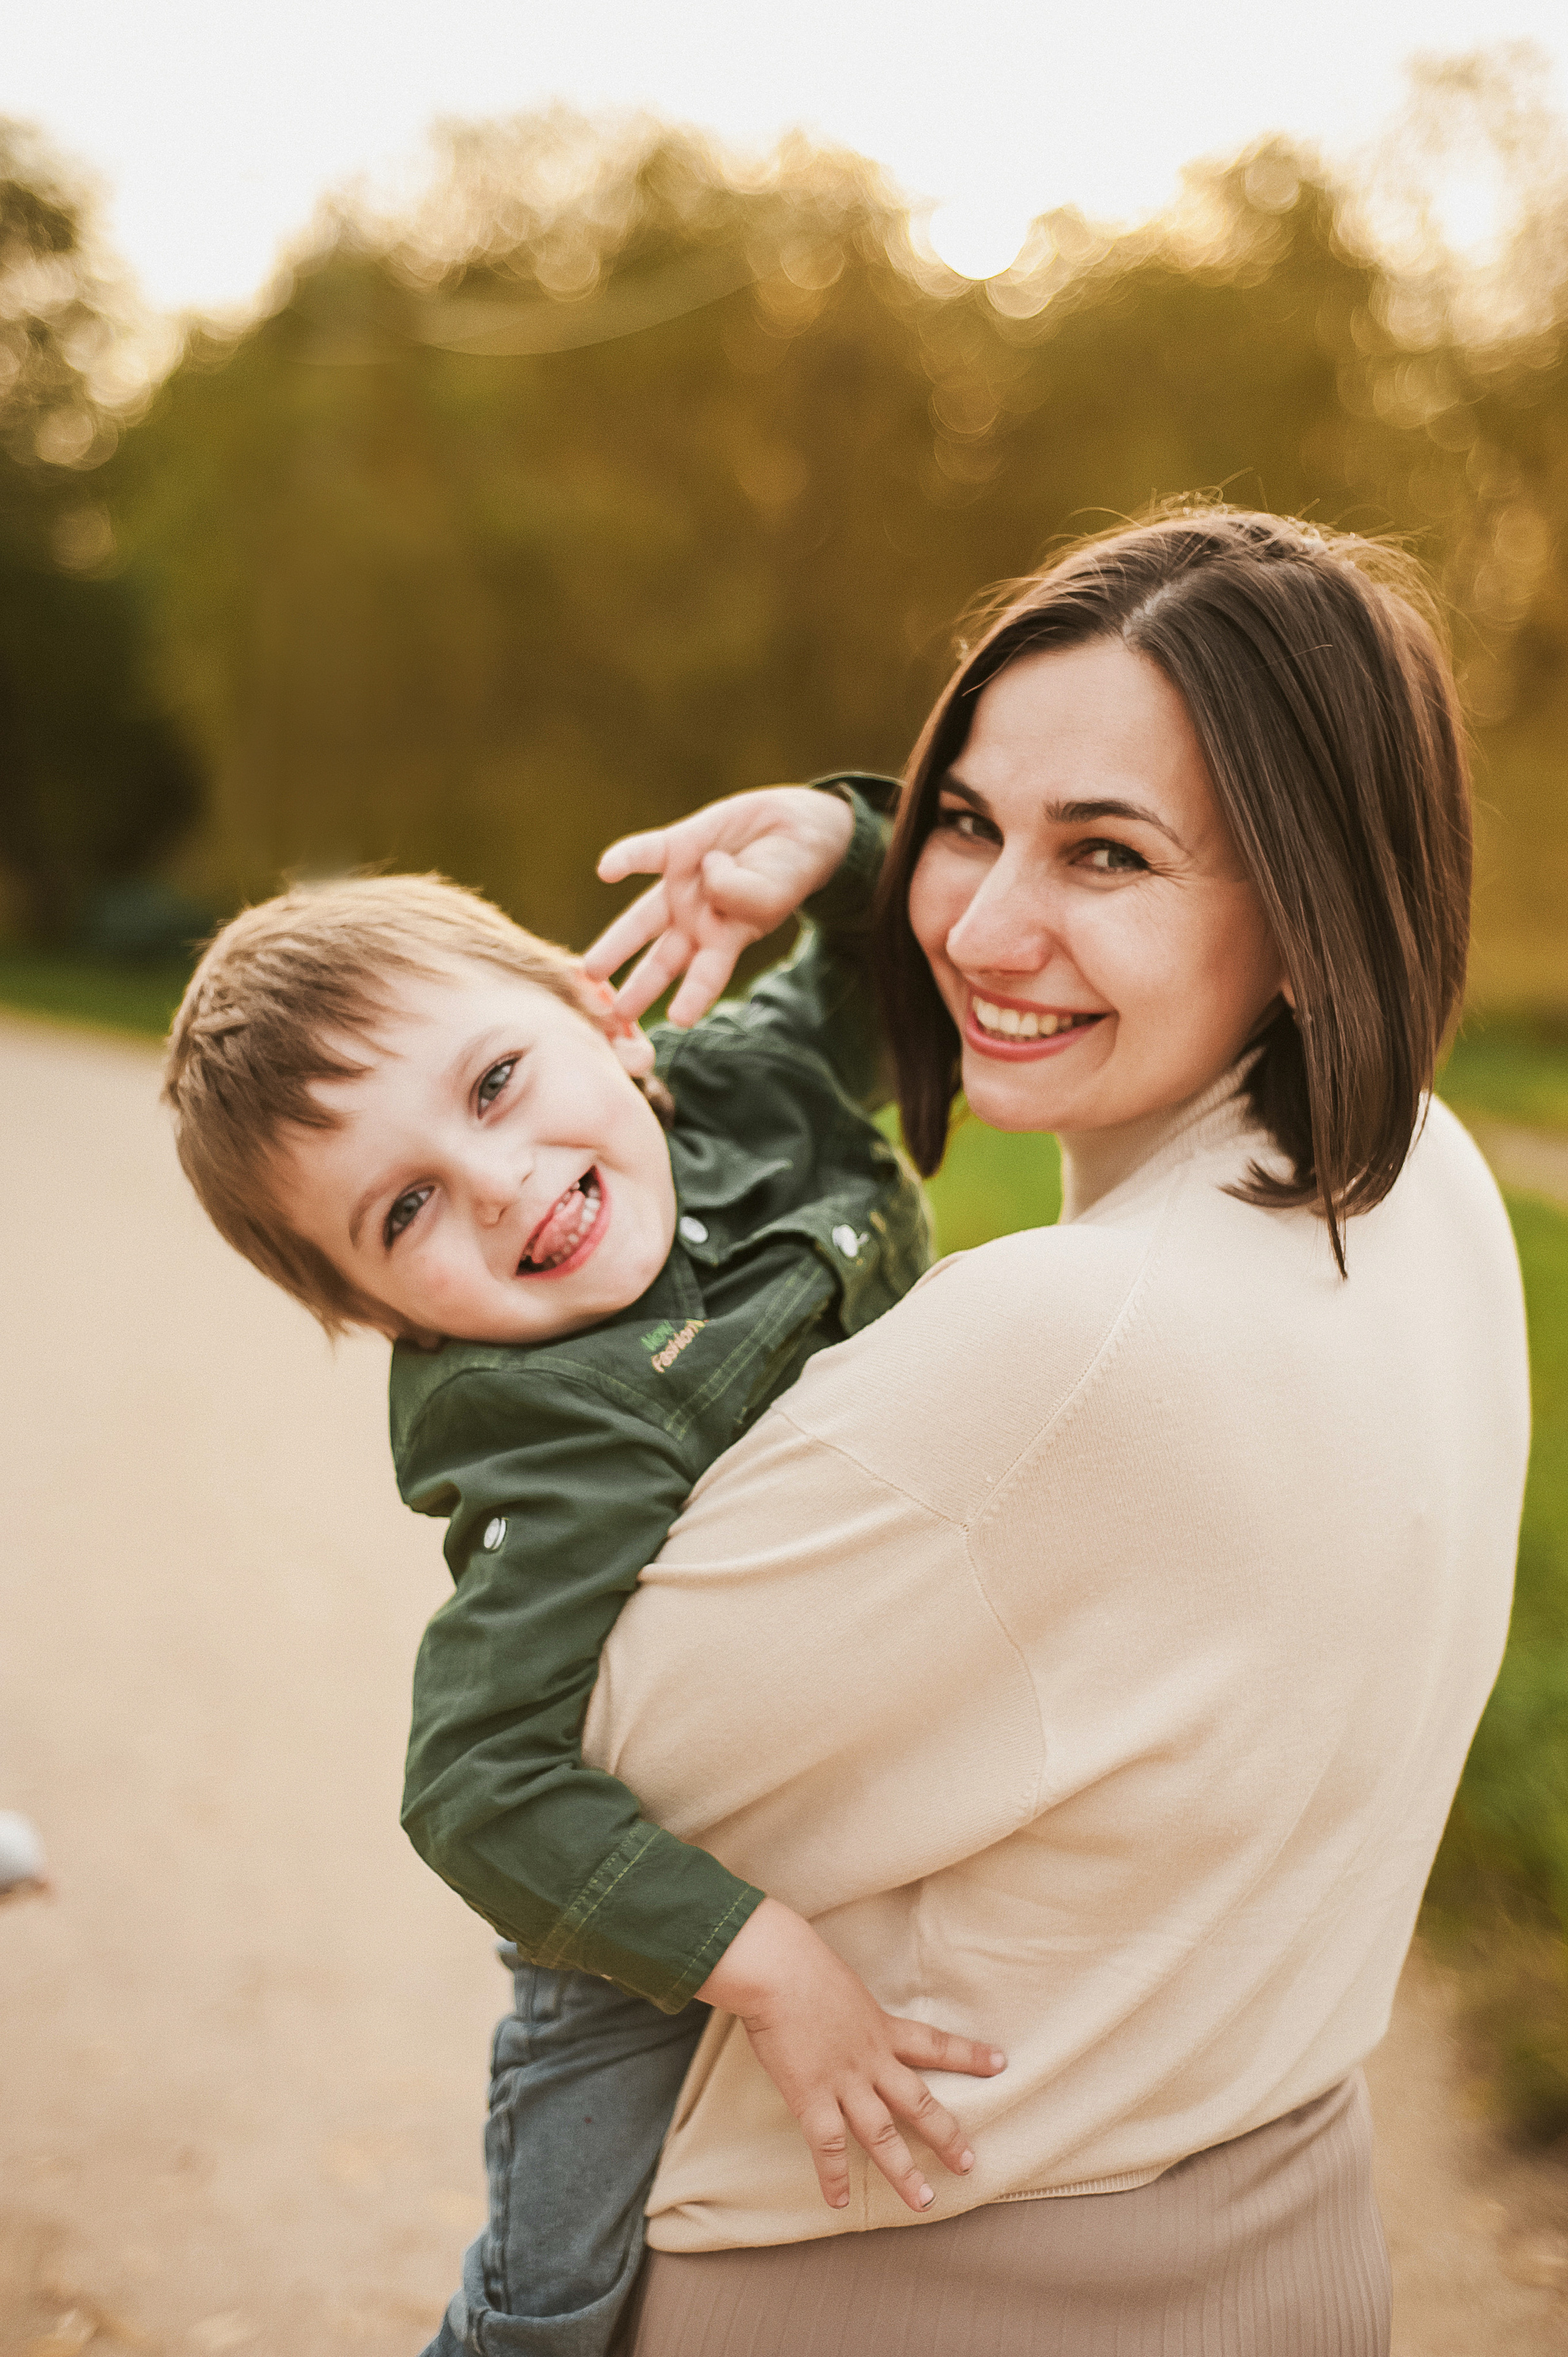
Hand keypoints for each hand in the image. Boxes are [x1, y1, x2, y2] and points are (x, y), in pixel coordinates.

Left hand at [582, 786, 854, 1026]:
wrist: (793, 826)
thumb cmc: (788, 872)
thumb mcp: (773, 891)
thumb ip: (741, 893)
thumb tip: (708, 873)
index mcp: (724, 941)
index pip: (706, 975)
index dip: (694, 996)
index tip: (679, 1020)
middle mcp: (695, 921)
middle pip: (662, 960)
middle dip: (640, 987)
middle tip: (615, 1016)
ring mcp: (681, 887)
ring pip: (641, 919)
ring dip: (617, 943)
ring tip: (590, 969)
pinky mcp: (675, 847)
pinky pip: (645, 854)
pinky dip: (626, 859)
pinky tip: (607, 870)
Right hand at [695, 1898, 1006, 2213]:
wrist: (779, 1969)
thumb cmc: (802, 1965)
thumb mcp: (843, 1985)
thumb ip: (850, 2009)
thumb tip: (843, 2017)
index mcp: (881, 2027)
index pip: (934, 2044)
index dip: (968, 2054)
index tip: (999, 2062)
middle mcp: (871, 2059)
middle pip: (918, 2103)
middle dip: (945, 2135)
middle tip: (967, 2163)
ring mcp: (843, 2081)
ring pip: (881, 2135)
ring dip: (902, 2171)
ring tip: (923, 2201)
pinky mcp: (810, 2097)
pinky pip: (827, 2145)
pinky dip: (833, 2176)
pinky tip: (839, 2201)